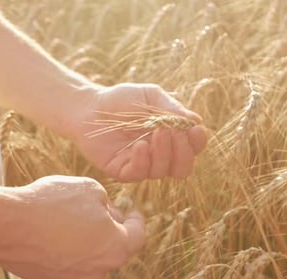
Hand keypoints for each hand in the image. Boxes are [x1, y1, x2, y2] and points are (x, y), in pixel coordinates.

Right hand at [0, 176, 143, 278]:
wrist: (7, 226)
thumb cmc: (51, 204)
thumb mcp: (90, 189)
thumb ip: (108, 204)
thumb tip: (107, 214)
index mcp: (116, 247)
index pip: (138, 236)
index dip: (136, 220)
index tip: (132, 212)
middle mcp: (100, 271)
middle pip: (114, 248)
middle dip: (109, 229)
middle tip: (96, 211)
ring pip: (92, 257)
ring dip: (88, 241)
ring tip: (69, 220)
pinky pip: (69, 264)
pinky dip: (67, 250)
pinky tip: (54, 233)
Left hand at [71, 83, 206, 181]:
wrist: (89, 107)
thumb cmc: (121, 99)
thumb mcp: (151, 97)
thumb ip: (172, 109)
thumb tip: (196, 122)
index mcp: (170, 138)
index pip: (193, 148)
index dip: (197, 142)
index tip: (195, 129)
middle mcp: (159, 155)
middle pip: (182, 168)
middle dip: (183, 152)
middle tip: (171, 132)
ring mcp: (141, 165)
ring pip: (163, 172)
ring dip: (163, 153)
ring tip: (155, 133)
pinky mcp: (122, 171)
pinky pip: (139, 174)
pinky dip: (143, 161)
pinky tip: (139, 146)